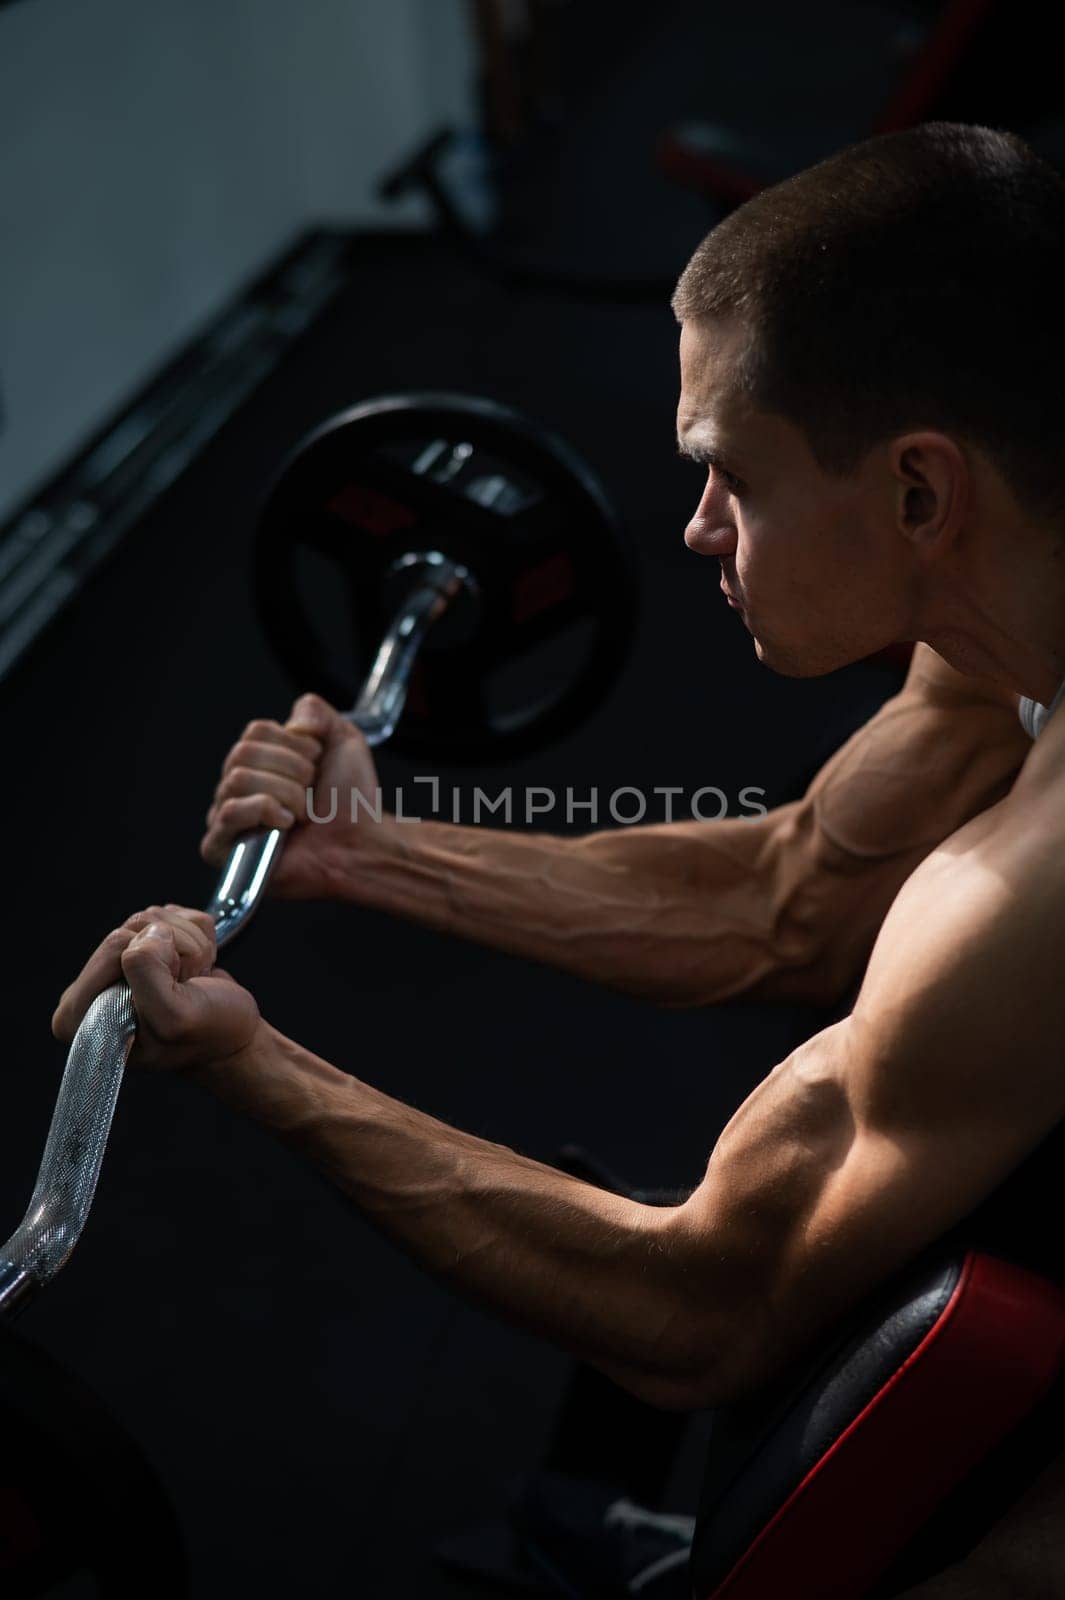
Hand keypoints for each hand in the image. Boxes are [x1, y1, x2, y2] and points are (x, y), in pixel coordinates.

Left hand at [52, 905, 260, 1071]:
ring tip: (192, 980)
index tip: (171, 991)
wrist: (236, 1038)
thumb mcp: (175, 1017)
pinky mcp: (148, 946)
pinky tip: (196, 968)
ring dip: (189, 945)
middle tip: (184, 985)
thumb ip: (147, 973)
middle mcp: (95, 986)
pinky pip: (172, 914)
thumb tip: (150, 931)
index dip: (155, 962)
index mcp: (83, 1013)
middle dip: (174, 951)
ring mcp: (122, 964)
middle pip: (134, 927)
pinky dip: (197, 936)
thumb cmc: (209, 1035)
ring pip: (154, 917)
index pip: (116, 946)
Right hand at [200, 693, 381, 899]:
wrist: (361, 843)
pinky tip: (284, 826)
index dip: (294, 745)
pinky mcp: (222, 849)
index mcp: (259, 762)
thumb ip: (314, 712)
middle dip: (292, 771)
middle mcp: (237, 787)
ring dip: (285, 794)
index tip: (317, 766)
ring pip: (237, 779)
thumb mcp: (342, 740)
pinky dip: (264, 812)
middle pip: (243, 752)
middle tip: (311, 793)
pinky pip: (228, 812)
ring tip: (301, 814)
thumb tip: (289, 721)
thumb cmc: (351, 802)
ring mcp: (227, 818)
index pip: (256, 731)